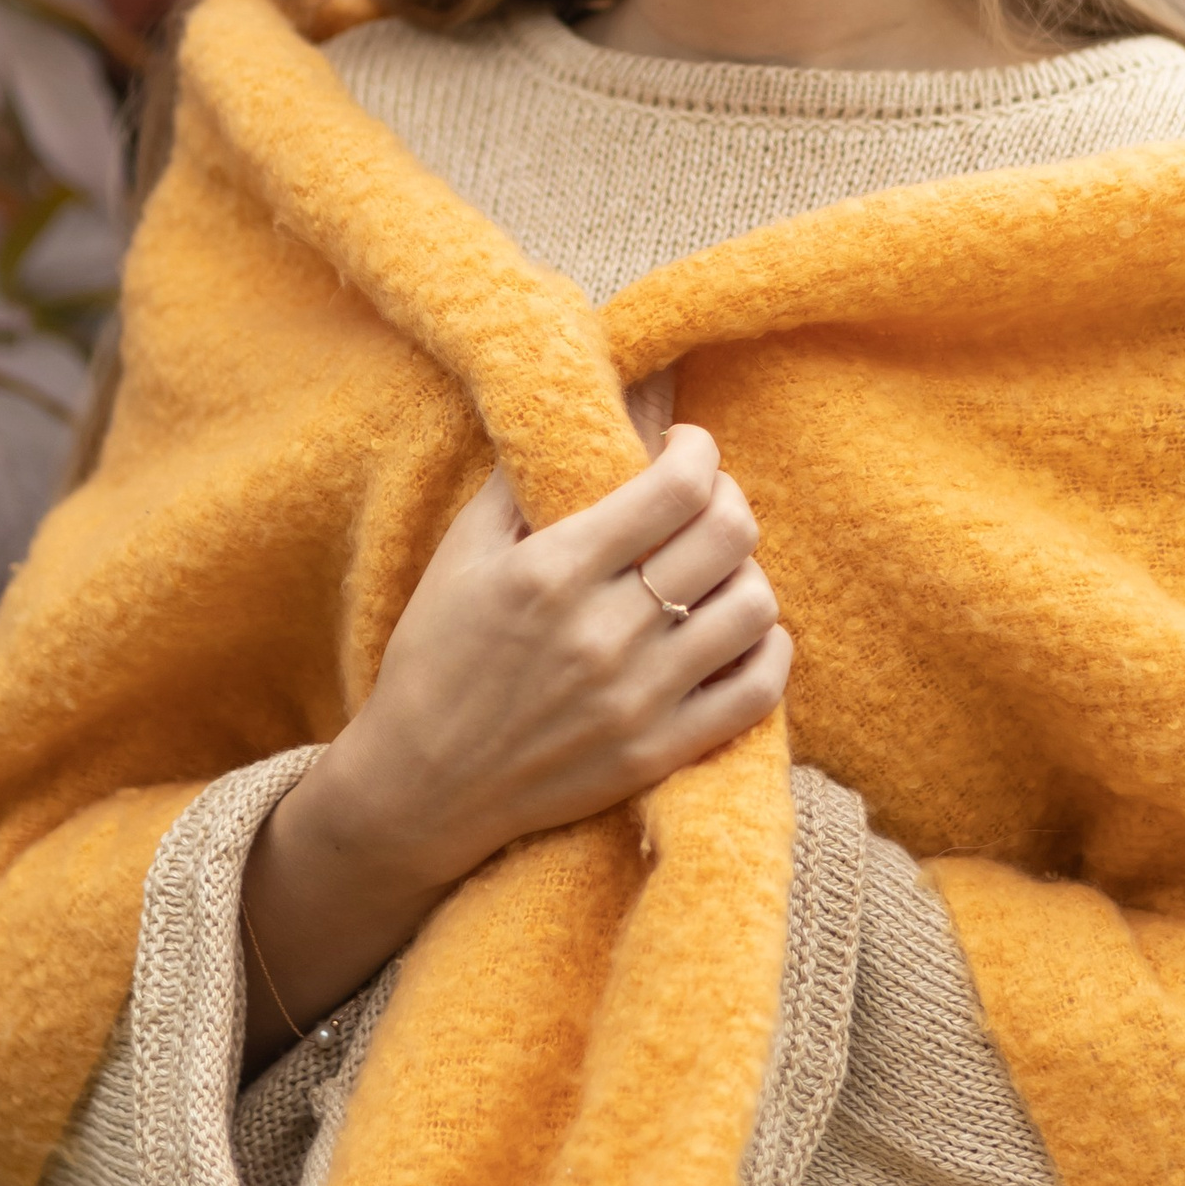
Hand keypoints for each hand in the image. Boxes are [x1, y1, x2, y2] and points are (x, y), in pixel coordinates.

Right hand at [238, 413, 789, 1066]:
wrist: (418, 787)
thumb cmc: (437, 654)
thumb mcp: (464, 549)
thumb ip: (528, 473)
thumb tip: (586, 398)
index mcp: (553, 571)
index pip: (678, 486)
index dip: (698, 451)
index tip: (684, 450)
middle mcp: (604, 634)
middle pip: (729, 535)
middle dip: (729, 499)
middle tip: (704, 502)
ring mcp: (639, 700)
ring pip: (755, 607)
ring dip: (745, 573)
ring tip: (713, 570)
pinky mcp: (660, 755)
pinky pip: (759, 690)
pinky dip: (766, 650)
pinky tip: (735, 632)